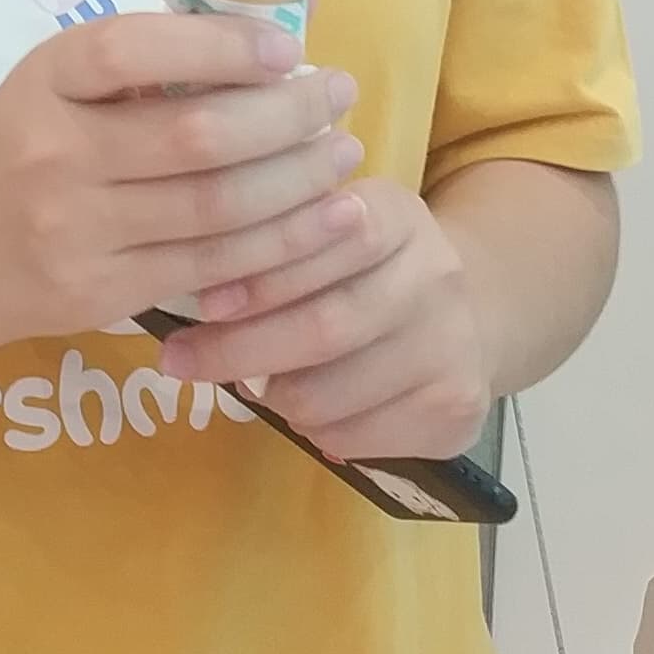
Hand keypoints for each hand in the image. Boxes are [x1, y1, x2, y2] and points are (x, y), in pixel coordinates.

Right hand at [0, 13, 365, 355]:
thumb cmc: (14, 154)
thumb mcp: (49, 90)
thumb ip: (134, 69)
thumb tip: (262, 44)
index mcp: (42, 83)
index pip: (133, 50)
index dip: (218, 46)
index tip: (284, 48)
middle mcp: (52, 155)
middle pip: (195, 136)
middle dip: (287, 115)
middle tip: (339, 95)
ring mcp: (75, 232)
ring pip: (215, 209)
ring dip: (297, 182)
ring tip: (343, 155)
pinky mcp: (98, 294)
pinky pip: (208, 269)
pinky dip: (275, 245)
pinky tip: (319, 221)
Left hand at [162, 175, 489, 461]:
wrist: (472, 313)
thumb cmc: (365, 268)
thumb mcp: (328, 228)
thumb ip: (274, 241)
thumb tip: (199, 286)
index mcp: (397, 215)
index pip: (325, 241)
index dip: (258, 280)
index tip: (202, 305)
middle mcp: (437, 276)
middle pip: (325, 327)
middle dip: (240, 351)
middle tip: (181, 362)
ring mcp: (454, 347)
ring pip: (328, 396)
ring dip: (274, 398)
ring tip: (259, 383)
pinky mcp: (456, 409)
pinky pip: (351, 438)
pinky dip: (313, 432)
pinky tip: (314, 408)